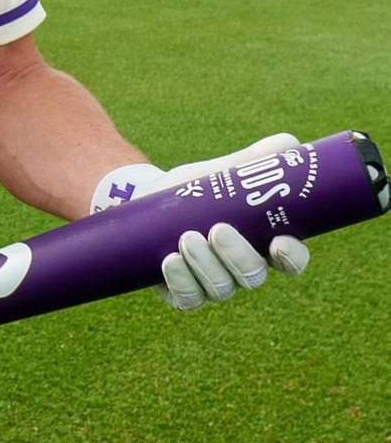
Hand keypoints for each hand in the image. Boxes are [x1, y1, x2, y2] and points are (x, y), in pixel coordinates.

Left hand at [91, 133, 310, 310]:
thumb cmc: (197, 189)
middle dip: (237, 256)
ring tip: (186, 237)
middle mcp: (242, 269)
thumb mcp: (223, 173)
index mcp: (263, 243)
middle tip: (217, 229)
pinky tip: (169, 260)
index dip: (292, 257)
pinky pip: (188, 298)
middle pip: (253, 276)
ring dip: (205, 264)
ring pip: (220, 288)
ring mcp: (214, 284)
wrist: (150, 200)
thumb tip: (290, 144)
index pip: (291, 260)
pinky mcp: (184, 293)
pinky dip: (180, 281)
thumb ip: (255, 161)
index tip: (279, 242)